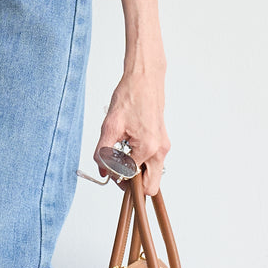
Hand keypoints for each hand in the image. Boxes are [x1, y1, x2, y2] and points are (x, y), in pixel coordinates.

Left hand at [94, 71, 169, 194]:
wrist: (145, 79)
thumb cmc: (130, 97)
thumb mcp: (110, 126)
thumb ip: (103, 153)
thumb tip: (104, 171)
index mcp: (148, 149)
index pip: (132, 180)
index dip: (117, 177)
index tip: (108, 169)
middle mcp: (160, 151)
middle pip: (150, 187)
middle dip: (132, 184)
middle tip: (117, 169)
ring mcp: (163, 147)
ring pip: (152, 175)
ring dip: (136, 171)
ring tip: (121, 152)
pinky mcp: (162, 142)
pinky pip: (152, 162)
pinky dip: (139, 160)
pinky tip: (128, 145)